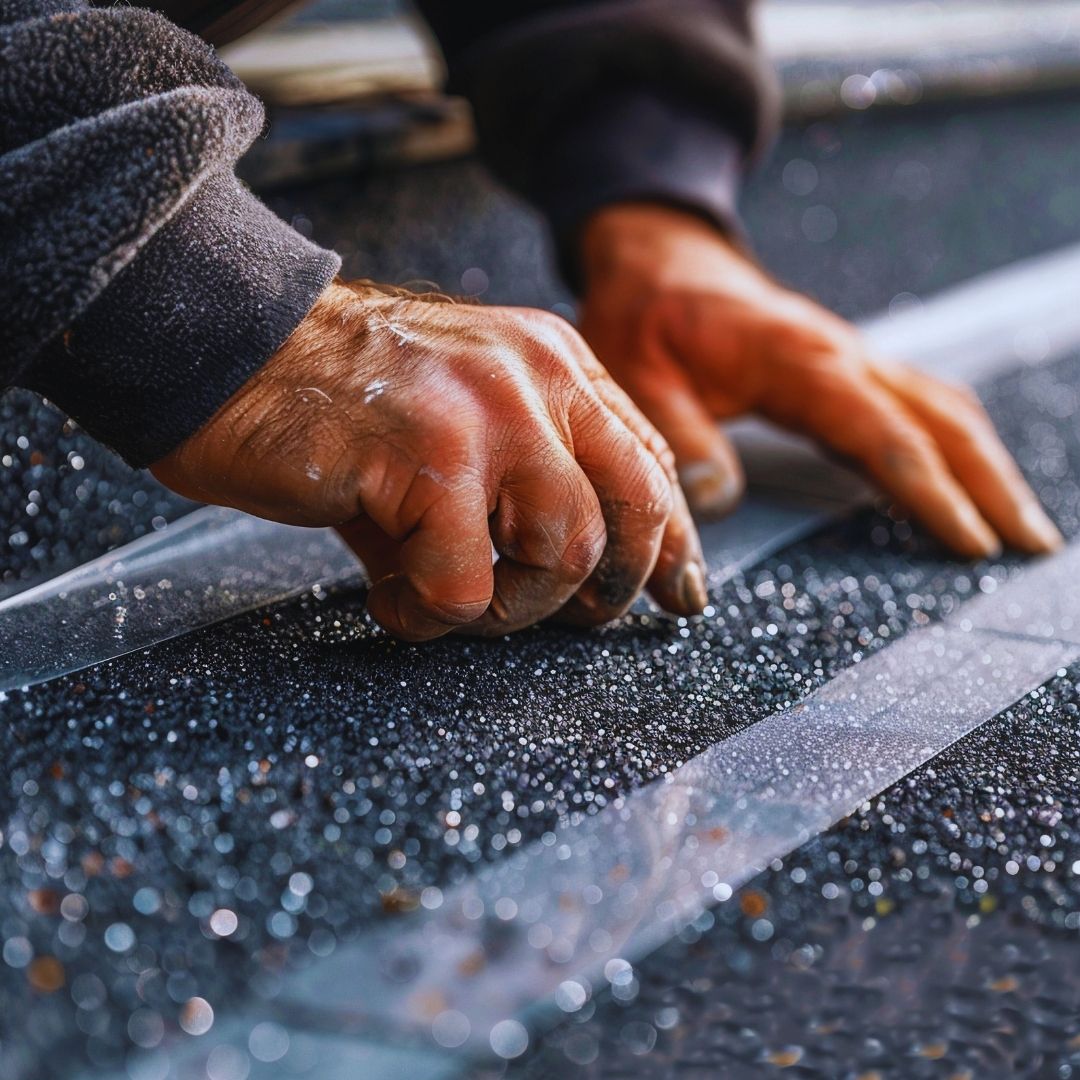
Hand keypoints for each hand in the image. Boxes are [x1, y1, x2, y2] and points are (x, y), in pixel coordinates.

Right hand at [151, 279, 705, 640]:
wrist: (223, 349)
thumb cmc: (338, 405)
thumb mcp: (455, 429)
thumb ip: (524, 487)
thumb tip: (583, 585)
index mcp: (553, 364)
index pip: (648, 460)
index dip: (671, 541)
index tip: (678, 595)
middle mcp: (535, 376)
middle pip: (637, 508)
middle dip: (611, 589)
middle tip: (556, 617)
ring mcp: (486, 410)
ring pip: (567, 553)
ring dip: (512, 609)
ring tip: (450, 600)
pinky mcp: (426, 455)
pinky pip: (466, 584)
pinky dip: (430, 615)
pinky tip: (390, 596)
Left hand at [580, 203, 1062, 557]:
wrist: (659, 259)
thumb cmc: (646, 314)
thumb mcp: (638, 375)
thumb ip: (680, 436)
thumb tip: (720, 502)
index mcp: (798, 361)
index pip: (882, 435)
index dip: (930, 492)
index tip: (969, 542)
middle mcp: (841, 356)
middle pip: (939, 420)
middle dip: (991, 484)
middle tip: (1029, 546)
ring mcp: (849, 358)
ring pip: (941, 409)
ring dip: (986, 464)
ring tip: (1019, 523)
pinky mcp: (844, 367)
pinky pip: (917, 403)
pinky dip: (953, 443)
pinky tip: (965, 477)